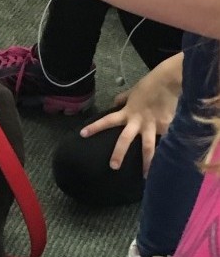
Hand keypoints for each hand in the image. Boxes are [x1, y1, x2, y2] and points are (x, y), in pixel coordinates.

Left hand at [79, 61, 179, 175]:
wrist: (169, 81)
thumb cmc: (149, 85)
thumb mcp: (132, 92)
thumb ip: (123, 99)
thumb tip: (115, 102)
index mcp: (127, 113)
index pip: (107, 120)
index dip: (95, 127)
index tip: (82, 134)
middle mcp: (137, 122)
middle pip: (125, 139)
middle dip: (118, 153)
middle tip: (113, 167)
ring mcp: (152, 126)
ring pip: (148, 146)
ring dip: (148, 162)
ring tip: (147, 175)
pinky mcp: (167, 127)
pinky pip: (168, 141)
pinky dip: (170, 150)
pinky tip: (174, 162)